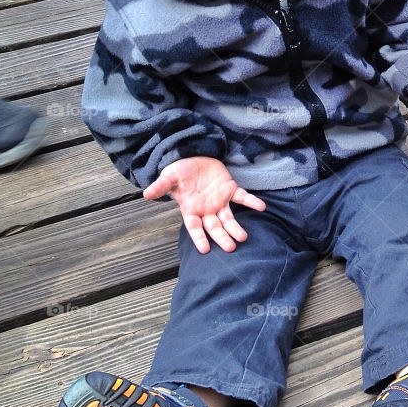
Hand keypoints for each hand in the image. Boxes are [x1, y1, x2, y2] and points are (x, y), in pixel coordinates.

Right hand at [143, 156, 265, 253]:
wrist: (193, 156)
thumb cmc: (180, 171)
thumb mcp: (169, 177)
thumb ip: (161, 186)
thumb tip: (146, 194)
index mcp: (191, 209)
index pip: (195, 227)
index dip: (199, 238)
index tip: (204, 250)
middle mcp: (206, 209)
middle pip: (215, 227)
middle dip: (222, 237)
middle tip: (231, 248)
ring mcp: (219, 201)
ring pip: (229, 218)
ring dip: (236, 227)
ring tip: (243, 237)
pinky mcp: (230, 189)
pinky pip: (242, 197)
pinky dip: (252, 202)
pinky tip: (262, 207)